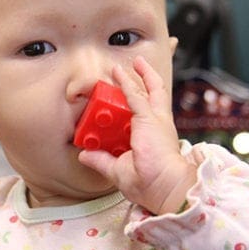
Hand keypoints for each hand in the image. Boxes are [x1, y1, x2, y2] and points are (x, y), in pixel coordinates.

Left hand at [78, 56, 196, 214]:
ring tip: (134, 62)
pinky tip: (118, 73)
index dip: (140, 104)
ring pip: (148, 90)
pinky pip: (134, 95)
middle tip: (139, 68)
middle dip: (147, 80)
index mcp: (155, 137)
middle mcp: (158, 126)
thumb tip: (84, 155)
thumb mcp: (118, 170)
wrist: (164, 187)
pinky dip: (125, 82)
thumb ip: (101, 160)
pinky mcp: (149, 119)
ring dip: (139, 75)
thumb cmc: (149, 184)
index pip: (148, 114)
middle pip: (155, 96)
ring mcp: (156, 121)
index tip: (128, 97)